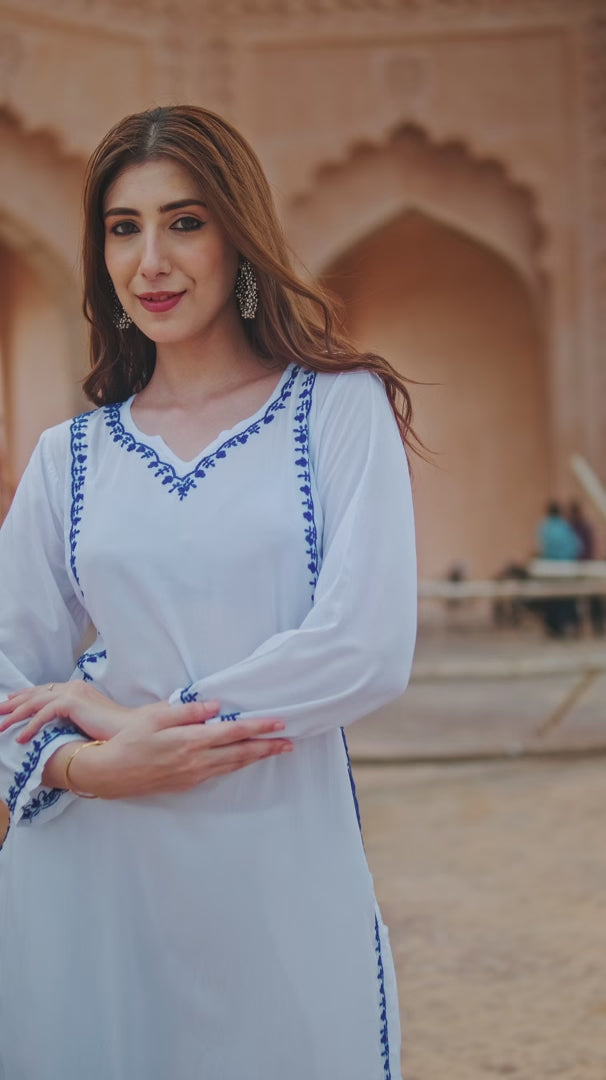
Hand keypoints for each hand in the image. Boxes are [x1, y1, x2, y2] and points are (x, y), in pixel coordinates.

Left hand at [0, 681, 135, 742]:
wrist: (130, 730)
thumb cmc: (113, 731)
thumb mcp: (88, 722)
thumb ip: (73, 719)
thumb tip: (57, 728)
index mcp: (77, 689)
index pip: (45, 690)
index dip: (26, 695)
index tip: (11, 701)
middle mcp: (73, 687)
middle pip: (35, 693)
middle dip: (14, 703)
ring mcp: (72, 692)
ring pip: (35, 702)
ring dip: (15, 715)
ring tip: (1, 727)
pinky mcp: (72, 702)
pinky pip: (43, 713)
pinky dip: (30, 726)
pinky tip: (21, 738)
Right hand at [65, 702, 292, 797]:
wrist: (109, 773)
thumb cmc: (129, 739)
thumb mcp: (154, 716)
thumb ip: (187, 711)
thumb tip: (215, 706)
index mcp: (190, 741)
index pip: (233, 733)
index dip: (258, 728)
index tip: (278, 724)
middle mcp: (196, 761)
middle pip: (240, 754)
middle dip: (266, 747)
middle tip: (289, 742)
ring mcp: (193, 775)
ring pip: (232, 766)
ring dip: (255, 758)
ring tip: (274, 751)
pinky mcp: (187, 784)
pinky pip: (218, 773)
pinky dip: (236, 765)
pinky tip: (242, 760)